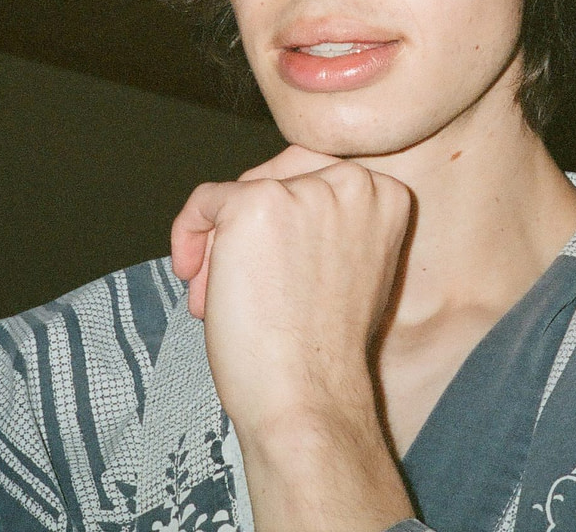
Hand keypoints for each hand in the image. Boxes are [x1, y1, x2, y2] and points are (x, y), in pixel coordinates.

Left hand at [169, 145, 415, 530]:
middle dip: (248, 231)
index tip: (274, 267)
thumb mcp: (351, 266)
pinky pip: (206, 201)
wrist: (309, 396)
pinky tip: (196, 278)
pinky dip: (189, 235)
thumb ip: (328, 223)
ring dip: (221, 246)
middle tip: (236, 282)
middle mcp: (353, 181)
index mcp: (386, 194)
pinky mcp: (255, 202)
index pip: (315, 180)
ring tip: (221, 299)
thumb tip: (272, 201)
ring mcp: (304, 189)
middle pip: (276, 179)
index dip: (285, 223)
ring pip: (239, 195)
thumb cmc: (324, 348)